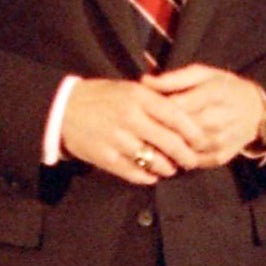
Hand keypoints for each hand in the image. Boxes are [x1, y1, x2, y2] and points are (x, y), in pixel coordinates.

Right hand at [61, 78, 204, 184]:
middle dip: (186, 156)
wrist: (63, 109)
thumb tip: (186, 115)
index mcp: (139, 97)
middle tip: (192, 161)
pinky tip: (151, 175)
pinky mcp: (106, 158)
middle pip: (170, 142)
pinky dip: (148, 177)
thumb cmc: (101, 97)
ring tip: (171, 168)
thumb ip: (155, 100)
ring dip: (167, 168)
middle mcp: (131, 118)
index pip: (176, 117)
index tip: (202, 141)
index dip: (194, 132)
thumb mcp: (129, 89)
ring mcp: (118, 139)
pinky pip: (136, 173)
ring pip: (155, 161)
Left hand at [141, 65, 265, 166]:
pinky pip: (194, 161)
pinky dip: (179, 158)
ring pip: (184, 148)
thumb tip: (144, 81)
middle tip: (142, 127)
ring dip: (167, 147)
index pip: (176, 107)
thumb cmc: (223, 88)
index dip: (156, 110)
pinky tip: (169, 152)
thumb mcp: (202, 74)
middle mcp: (219, 119)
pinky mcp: (221, 157)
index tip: (143, 109)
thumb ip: (173, 78)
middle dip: (159, 129)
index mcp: (213, 93)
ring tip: (152, 140)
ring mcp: (221, 140)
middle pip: (179, 130)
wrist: (255, 110)